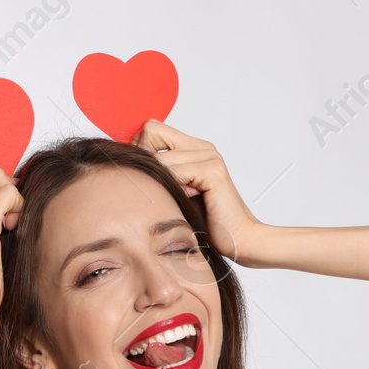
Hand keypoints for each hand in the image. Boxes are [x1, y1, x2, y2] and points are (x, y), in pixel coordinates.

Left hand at [133, 121, 265, 264]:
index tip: (147, 176)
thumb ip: (160, 174)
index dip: (141, 148)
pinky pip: (175, 172)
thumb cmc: (209, 223)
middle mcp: (202, 147)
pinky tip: (188, 201)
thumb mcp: (177, 193)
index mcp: (194, 149)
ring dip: (161, 183)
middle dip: (146, 164)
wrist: (240, 240)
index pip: (151, 128)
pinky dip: (175, 190)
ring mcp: (209, 156)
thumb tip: (128, 165)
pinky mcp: (213, 171)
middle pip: (150, 133)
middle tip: (160, 189)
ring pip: (160, 158)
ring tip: (178, 200)